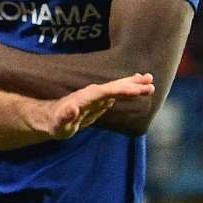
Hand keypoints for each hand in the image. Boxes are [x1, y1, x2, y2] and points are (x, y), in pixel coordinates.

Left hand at [35, 73, 155, 140]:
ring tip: (150, 79)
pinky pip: (116, 91)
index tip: (139, 89)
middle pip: (115, 86)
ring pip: (117, 86)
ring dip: (133, 83)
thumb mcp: (59, 124)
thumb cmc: (55, 124)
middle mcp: (93, 92)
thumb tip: (73, 108)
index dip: (123, 90)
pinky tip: (136, 85)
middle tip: (151, 82)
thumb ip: (66, 117)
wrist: (50, 118)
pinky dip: (128, 87)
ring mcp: (96, 95)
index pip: (108, 91)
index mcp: (86, 97)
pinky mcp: (99, 99)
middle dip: (133, 84)